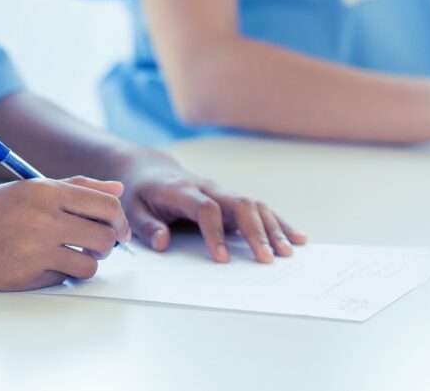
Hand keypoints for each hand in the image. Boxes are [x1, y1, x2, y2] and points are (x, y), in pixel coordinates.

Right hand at [0, 176, 129, 290]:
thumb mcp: (26, 188)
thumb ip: (76, 187)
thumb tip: (117, 191)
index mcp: (44, 191)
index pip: (106, 206)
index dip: (119, 220)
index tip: (118, 229)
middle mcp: (43, 219)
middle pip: (105, 238)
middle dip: (107, 244)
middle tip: (93, 244)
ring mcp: (33, 251)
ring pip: (90, 264)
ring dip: (85, 263)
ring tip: (67, 255)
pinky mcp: (23, 278)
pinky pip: (62, 280)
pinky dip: (58, 275)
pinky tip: (38, 265)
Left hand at [118, 161, 306, 263]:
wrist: (150, 169)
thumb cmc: (140, 193)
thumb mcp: (132, 209)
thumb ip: (147, 226)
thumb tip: (163, 243)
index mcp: (182, 191)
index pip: (205, 209)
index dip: (215, 233)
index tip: (222, 259)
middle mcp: (208, 188)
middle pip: (239, 204)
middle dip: (256, 231)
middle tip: (268, 258)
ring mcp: (222, 192)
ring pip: (254, 205)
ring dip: (273, 228)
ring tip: (288, 252)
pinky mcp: (231, 200)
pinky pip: (259, 209)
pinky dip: (279, 223)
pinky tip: (297, 237)